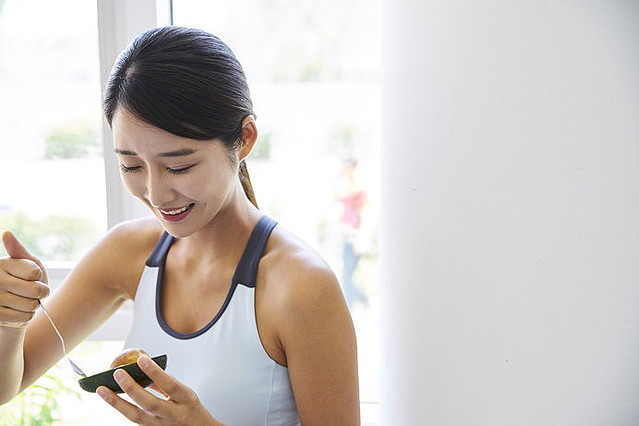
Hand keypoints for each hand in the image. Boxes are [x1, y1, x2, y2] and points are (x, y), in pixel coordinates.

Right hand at [0, 232, 48, 328]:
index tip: (31, 276)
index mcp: (2, 264)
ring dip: (34, 305)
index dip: (39, 276)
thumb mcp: (26, 262)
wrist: (12, 305)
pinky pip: (25, 317)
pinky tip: (18, 310)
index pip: (35, 272)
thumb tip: (7, 233)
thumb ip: (19, 250)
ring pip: (31, 305)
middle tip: (34, 291)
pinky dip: (27, 315)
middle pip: (36, 290)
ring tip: (25, 300)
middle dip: (42, 292)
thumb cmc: (23, 279)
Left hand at [97, 355, 224, 424]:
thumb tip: (144, 371)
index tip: (142, 360)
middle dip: (132, 388)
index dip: (156, 373)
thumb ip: (166, 384)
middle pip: (150, 404)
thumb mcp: (186, 394)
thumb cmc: (192, 410)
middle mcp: (174, 415)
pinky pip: (135, 421)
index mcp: (186, 400)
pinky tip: (112, 400)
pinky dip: (123, 409)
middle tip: (118, 373)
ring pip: (136, 417)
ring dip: (117, 402)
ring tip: (102, 390)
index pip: (170, 385)